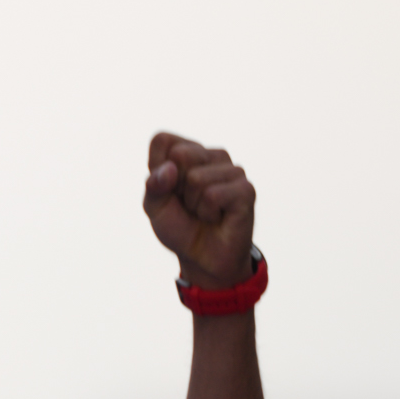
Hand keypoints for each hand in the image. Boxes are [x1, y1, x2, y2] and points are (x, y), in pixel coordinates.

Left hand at [142, 132, 256, 288]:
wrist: (202, 259)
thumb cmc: (179, 227)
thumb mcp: (154, 206)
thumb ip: (153, 185)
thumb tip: (172, 168)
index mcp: (188, 152)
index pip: (162, 140)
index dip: (157, 170)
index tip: (168, 190)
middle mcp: (211, 156)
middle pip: (180, 154)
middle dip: (176, 188)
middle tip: (188, 204)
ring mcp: (232, 170)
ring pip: (196, 178)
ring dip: (193, 204)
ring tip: (204, 213)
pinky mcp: (246, 189)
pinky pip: (213, 195)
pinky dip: (208, 212)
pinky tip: (218, 218)